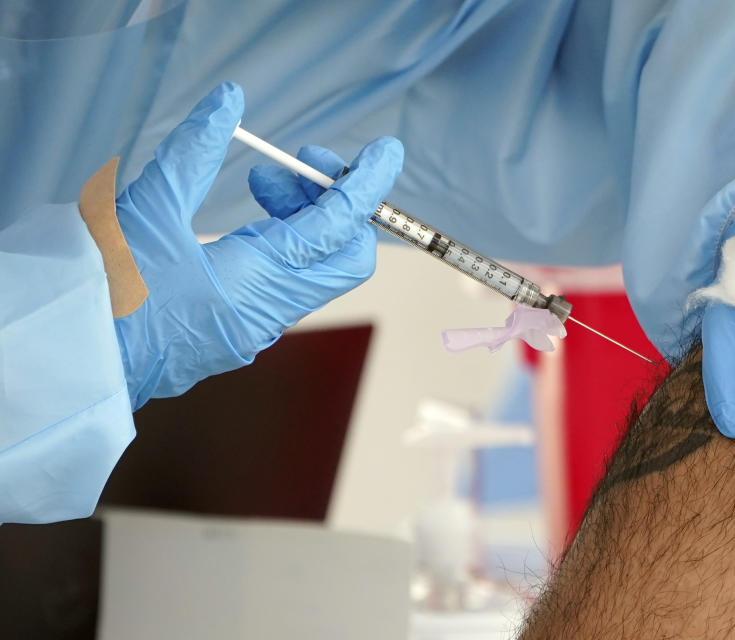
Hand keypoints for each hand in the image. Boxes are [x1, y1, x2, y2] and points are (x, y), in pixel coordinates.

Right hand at [114, 82, 402, 407]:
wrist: (76, 364)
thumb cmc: (103, 295)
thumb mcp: (146, 209)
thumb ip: (193, 153)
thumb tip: (227, 105)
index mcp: (258, 280)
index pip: (339, 227)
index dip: (365, 184)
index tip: (384, 153)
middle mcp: (271, 310)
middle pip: (345, 256)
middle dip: (335, 204)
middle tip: (294, 170)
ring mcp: (258, 326)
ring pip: (316, 269)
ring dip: (304, 220)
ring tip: (260, 185)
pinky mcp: (241, 330)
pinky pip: (289, 283)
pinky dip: (284, 244)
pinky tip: (249, 222)